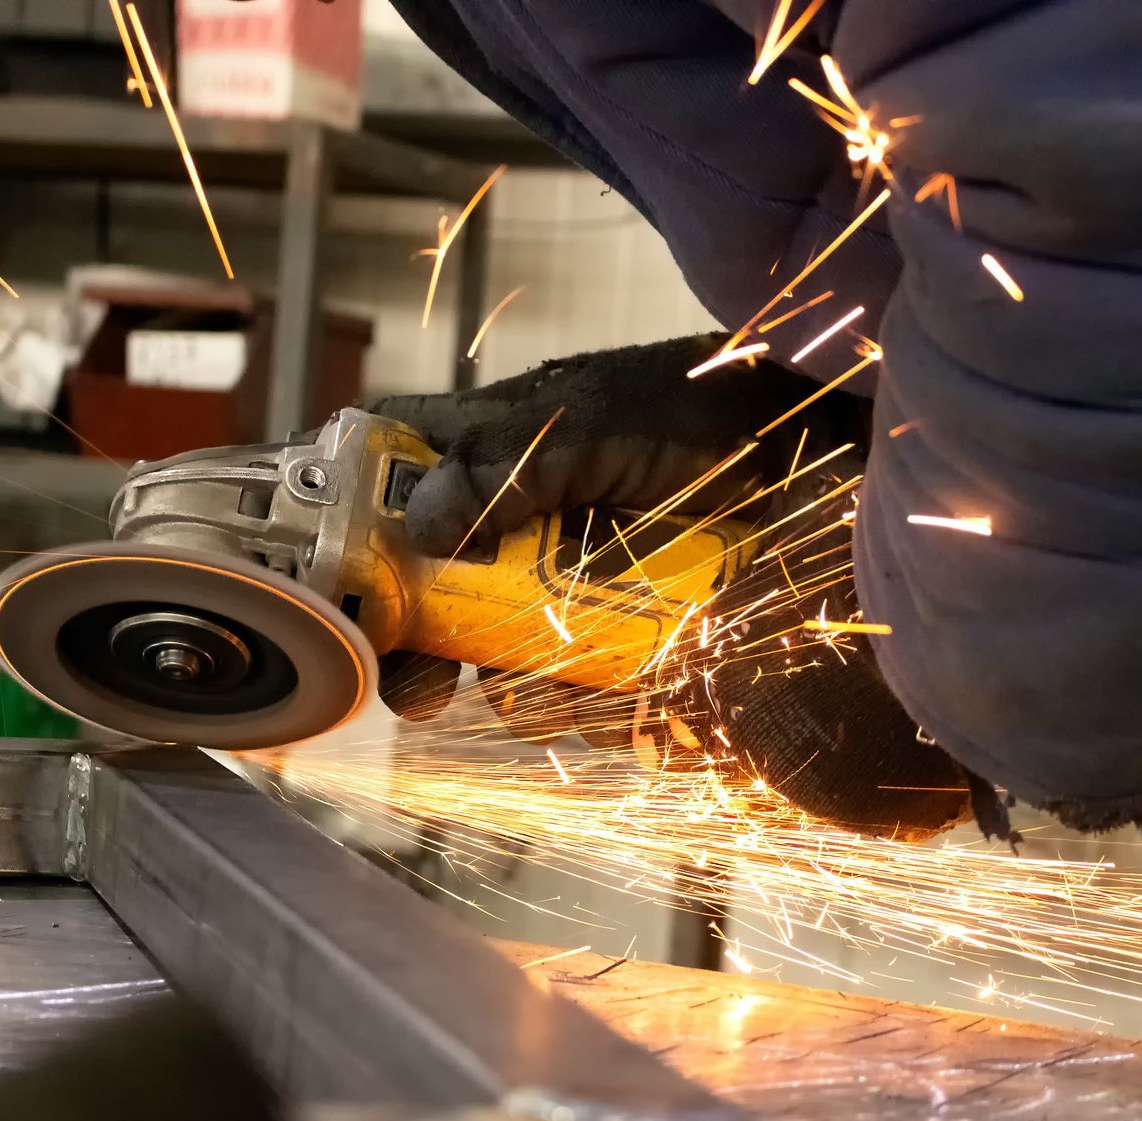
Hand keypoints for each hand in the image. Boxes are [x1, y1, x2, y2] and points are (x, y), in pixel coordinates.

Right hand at [371, 335, 971, 838]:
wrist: (804, 443)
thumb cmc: (696, 405)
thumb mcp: (591, 420)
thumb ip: (505, 468)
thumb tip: (418, 526)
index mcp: (489, 444)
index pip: (391, 469)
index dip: (353, 522)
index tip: (337, 582)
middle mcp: (514, 511)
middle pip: (430, 581)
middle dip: (416, 637)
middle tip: (417, 682)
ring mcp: (562, 569)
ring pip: (495, 638)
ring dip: (492, 673)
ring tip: (502, 691)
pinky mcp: (615, 620)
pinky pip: (568, 670)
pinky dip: (567, 692)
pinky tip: (582, 694)